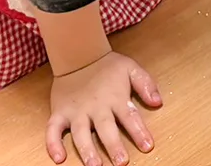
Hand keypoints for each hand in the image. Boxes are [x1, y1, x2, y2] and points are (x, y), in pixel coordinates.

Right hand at [46, 52, 160, 165]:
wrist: (78, 54)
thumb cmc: (107, 65)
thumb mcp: (131, 68)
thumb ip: (145, 84)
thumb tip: (157, 102)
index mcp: (115, 97)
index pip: (129, 116)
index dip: (139, 132)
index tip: (148, 146)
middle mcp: (96, 106)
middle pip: (105, 128)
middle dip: (114, 146)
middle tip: (122, 162)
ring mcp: (76, 111)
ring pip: (80, 133)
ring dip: (87, 150)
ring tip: (94, 165)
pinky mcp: (60, 112)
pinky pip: (53, 130)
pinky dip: (53, 144)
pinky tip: (58, 158)